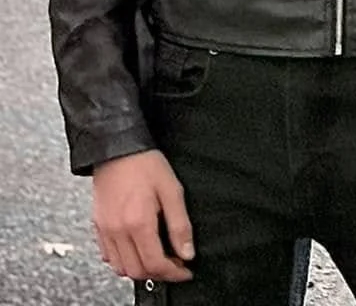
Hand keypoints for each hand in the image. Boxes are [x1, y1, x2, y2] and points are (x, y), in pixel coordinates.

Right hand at [92, 149, 194, 282]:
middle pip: (136, 271)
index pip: (155, 263)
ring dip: (140, 269)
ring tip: (159, 259)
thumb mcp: (172, 191)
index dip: (173, 273)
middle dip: (158, 274)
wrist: (116, 150)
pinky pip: (108, 256)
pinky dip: (124, 260)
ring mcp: (105, 230)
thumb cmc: (145, 165)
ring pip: (120, 267)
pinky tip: (138, 249)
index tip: (185, 271)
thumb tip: (187, 252)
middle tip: (175, 266)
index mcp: (138, 223)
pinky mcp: (98, 226)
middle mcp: (117, 231)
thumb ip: (180, 225)